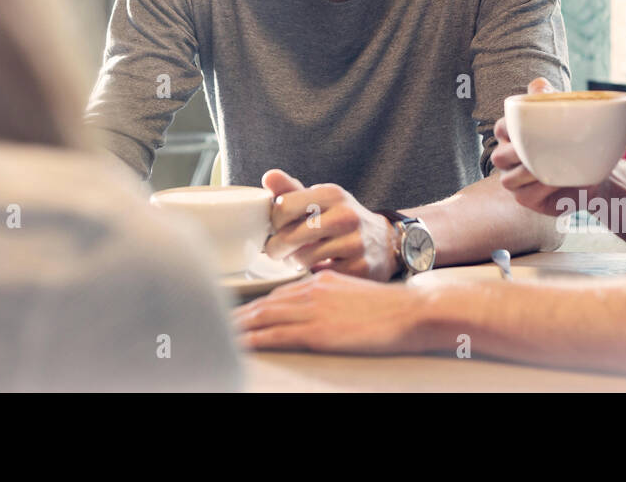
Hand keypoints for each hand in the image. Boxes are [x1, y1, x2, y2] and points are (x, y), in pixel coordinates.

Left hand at [233, 270, 429, 352]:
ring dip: (239, 326)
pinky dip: (255, 339)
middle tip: (214, 321)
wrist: (411, 311)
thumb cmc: (389, 308)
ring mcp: (313, 308)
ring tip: (218, 333)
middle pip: (265, 303)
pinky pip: (278, 335)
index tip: (238, 313)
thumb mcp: (353, 292)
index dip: (255, 304)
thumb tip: (313, 310)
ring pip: (265, 316)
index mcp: (320, 280)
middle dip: (239, 314)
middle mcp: (311, 289)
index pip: (278, 293)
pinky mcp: (318, 330)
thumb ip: (329, 297)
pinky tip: (241, 345)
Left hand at [262, 169, 398, 280]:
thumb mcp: (321, 200)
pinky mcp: (360, 268)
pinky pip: (320, 275)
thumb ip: (291, 190)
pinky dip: (313, 273)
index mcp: (332, 194)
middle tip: (276, 251)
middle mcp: (346, 215)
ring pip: (303, 259)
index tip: (276, 228)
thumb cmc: (341, 220)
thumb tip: (269, 177)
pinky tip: (318, 266)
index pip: (284, 206)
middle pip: (290, 236)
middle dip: (276, 248)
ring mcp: (355, 242)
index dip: (274, 222)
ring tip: (299, 257)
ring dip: (294, 262)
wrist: (384, 243)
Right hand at [491, 78, 604, 214]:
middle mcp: (509, 160)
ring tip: (553, 166)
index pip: (501, 129)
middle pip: (498, 156)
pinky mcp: (527, 199)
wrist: (595, 170)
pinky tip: (558, 180)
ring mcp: (516, 182)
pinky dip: (541, 188)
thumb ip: (548, 100)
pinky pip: (525, 196)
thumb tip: (538, 85)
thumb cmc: (573, 141)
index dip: (509, 127)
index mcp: (513, 137)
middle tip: (539, 147)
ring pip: (508, 179)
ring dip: (529, 173)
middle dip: (516, 152)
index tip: (528, 126)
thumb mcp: (563, 118)